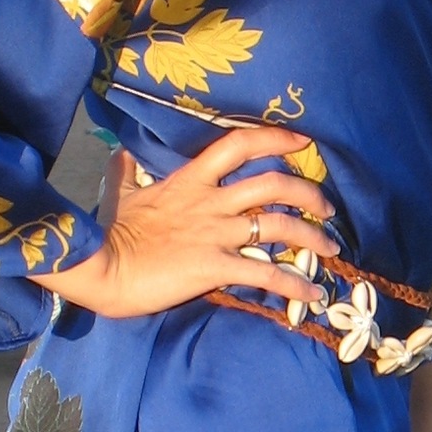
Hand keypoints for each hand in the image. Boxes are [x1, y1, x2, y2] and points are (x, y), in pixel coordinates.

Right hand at [56, 125, 339, 320]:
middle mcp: (211, 201)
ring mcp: (216, 233)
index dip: (275, 137)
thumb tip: (122, 153)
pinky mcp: (216, 266)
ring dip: (313, 237)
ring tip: (332, 248)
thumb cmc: (107, 231)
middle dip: (309, 193)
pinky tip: (313, 294)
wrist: (99, 266)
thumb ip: (126, 171)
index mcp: (190, 179)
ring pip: (279, 226)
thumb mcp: (118, 191)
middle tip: (327, 207)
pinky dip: (295, 284)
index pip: (239, 144)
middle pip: (273, 184)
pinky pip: (265, 273)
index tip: (302, 140)